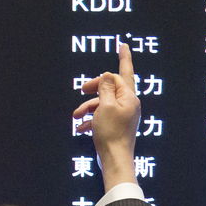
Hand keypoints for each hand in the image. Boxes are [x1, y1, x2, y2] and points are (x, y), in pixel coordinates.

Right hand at [72, 43, 140, 191]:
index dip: (120, 60)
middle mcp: (128, 105)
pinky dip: (91, 119)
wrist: (114, 160)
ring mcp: (122, 116)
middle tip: (82, 88)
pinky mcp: (116, 126)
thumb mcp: (105, 105)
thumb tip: (109, 75)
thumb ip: (106, 87)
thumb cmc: (111, 133)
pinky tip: (81, 127)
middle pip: (110, 88)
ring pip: (103, 103)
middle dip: (94, 89)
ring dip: (88, 107)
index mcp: (129, 97)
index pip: (121, 74)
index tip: (123, 45)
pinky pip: (101, 117)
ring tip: (76, 116)